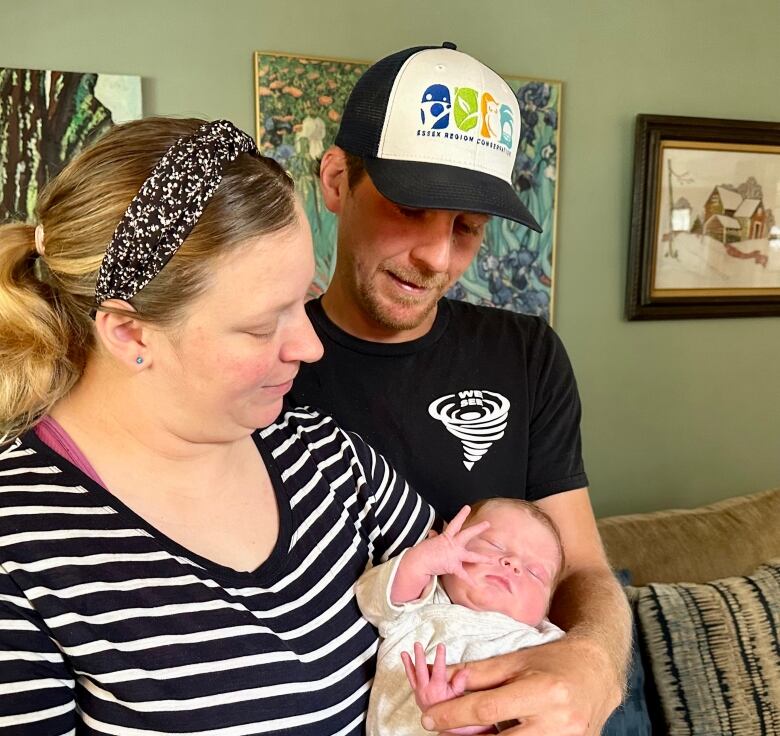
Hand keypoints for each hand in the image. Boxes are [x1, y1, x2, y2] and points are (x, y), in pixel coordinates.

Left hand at [401, 642, 494, 735]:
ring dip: (408, 662)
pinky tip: (406, 660)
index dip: (440, 657)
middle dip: (419, 656)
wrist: (439, 721)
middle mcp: (426, 689)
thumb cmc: (449, 707)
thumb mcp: (457, 696)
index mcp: (437, 688)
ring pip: (412, 674)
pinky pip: (410, 678)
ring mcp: (419, 691)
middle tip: (418, 645)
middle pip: (421, 670)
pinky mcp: (416, 692)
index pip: (439, 669)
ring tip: (404, 652)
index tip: (441, 646)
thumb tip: (466, 671)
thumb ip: (460, 682)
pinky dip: (408, 669)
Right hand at [417, 505, 492, 582]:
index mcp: (446, 537)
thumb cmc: (422, 552)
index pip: (455, 523)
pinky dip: (470, 581)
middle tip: (487, 523)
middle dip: (477, 528)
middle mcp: (453, 545)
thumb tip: (432, 532)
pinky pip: (463, 575)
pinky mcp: (453, 567)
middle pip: (467, 534)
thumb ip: (433, 537)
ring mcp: (454, 556)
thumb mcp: (429, 542)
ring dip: (483, 558)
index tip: (467, 507)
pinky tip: (477, 585)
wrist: (418, 562)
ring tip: (494, 560)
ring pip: (472, 556)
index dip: (461, 515)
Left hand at [419, 636, 622, 734]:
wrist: (599, 671)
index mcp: (542, 692)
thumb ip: (479, 673)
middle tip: (444, 732)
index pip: (487, 709)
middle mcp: (557, 723)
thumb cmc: (555, 660)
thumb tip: (444, 677)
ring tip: (468, 734)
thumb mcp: (516, 660)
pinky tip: (496, 735)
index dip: (453, 715)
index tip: (429, 718)